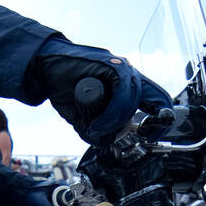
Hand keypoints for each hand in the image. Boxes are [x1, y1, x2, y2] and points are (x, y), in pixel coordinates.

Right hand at [27, 38, 171, 142]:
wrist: (44, 68)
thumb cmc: (64, 87)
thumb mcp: (85, 115)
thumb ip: (100, 128)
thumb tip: (109, 141)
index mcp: (128, 83)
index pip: (157, 99)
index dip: (160, 119)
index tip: (150, 135)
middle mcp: (130, 73)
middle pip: (154, 100)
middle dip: (147, 124)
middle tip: (126, 136)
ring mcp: (122, 67)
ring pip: (134, 102)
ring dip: (115, 122)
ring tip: (95, 128)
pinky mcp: (113, 65)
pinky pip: (122, 96)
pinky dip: (111, 114)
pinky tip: (96, 123)